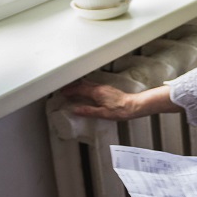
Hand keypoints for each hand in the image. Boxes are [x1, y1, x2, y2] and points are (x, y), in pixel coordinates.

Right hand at [61, 81, 176, 119]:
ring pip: (88, 84)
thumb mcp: (102, 113)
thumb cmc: (120, 110)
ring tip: (72, 89)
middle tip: (64, 89)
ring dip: (79, 86)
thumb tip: (75, 110)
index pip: (80, 89)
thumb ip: (88, 111)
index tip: (62, 92)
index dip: (70, 90)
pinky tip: (86, 91)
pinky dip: (86, 87)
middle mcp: (100, 88)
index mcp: (97, 92)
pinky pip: (93, 85)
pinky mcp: (108, 89)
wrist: (134, 106)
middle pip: (83, 84)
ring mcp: (104, 87)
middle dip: (73, 86)